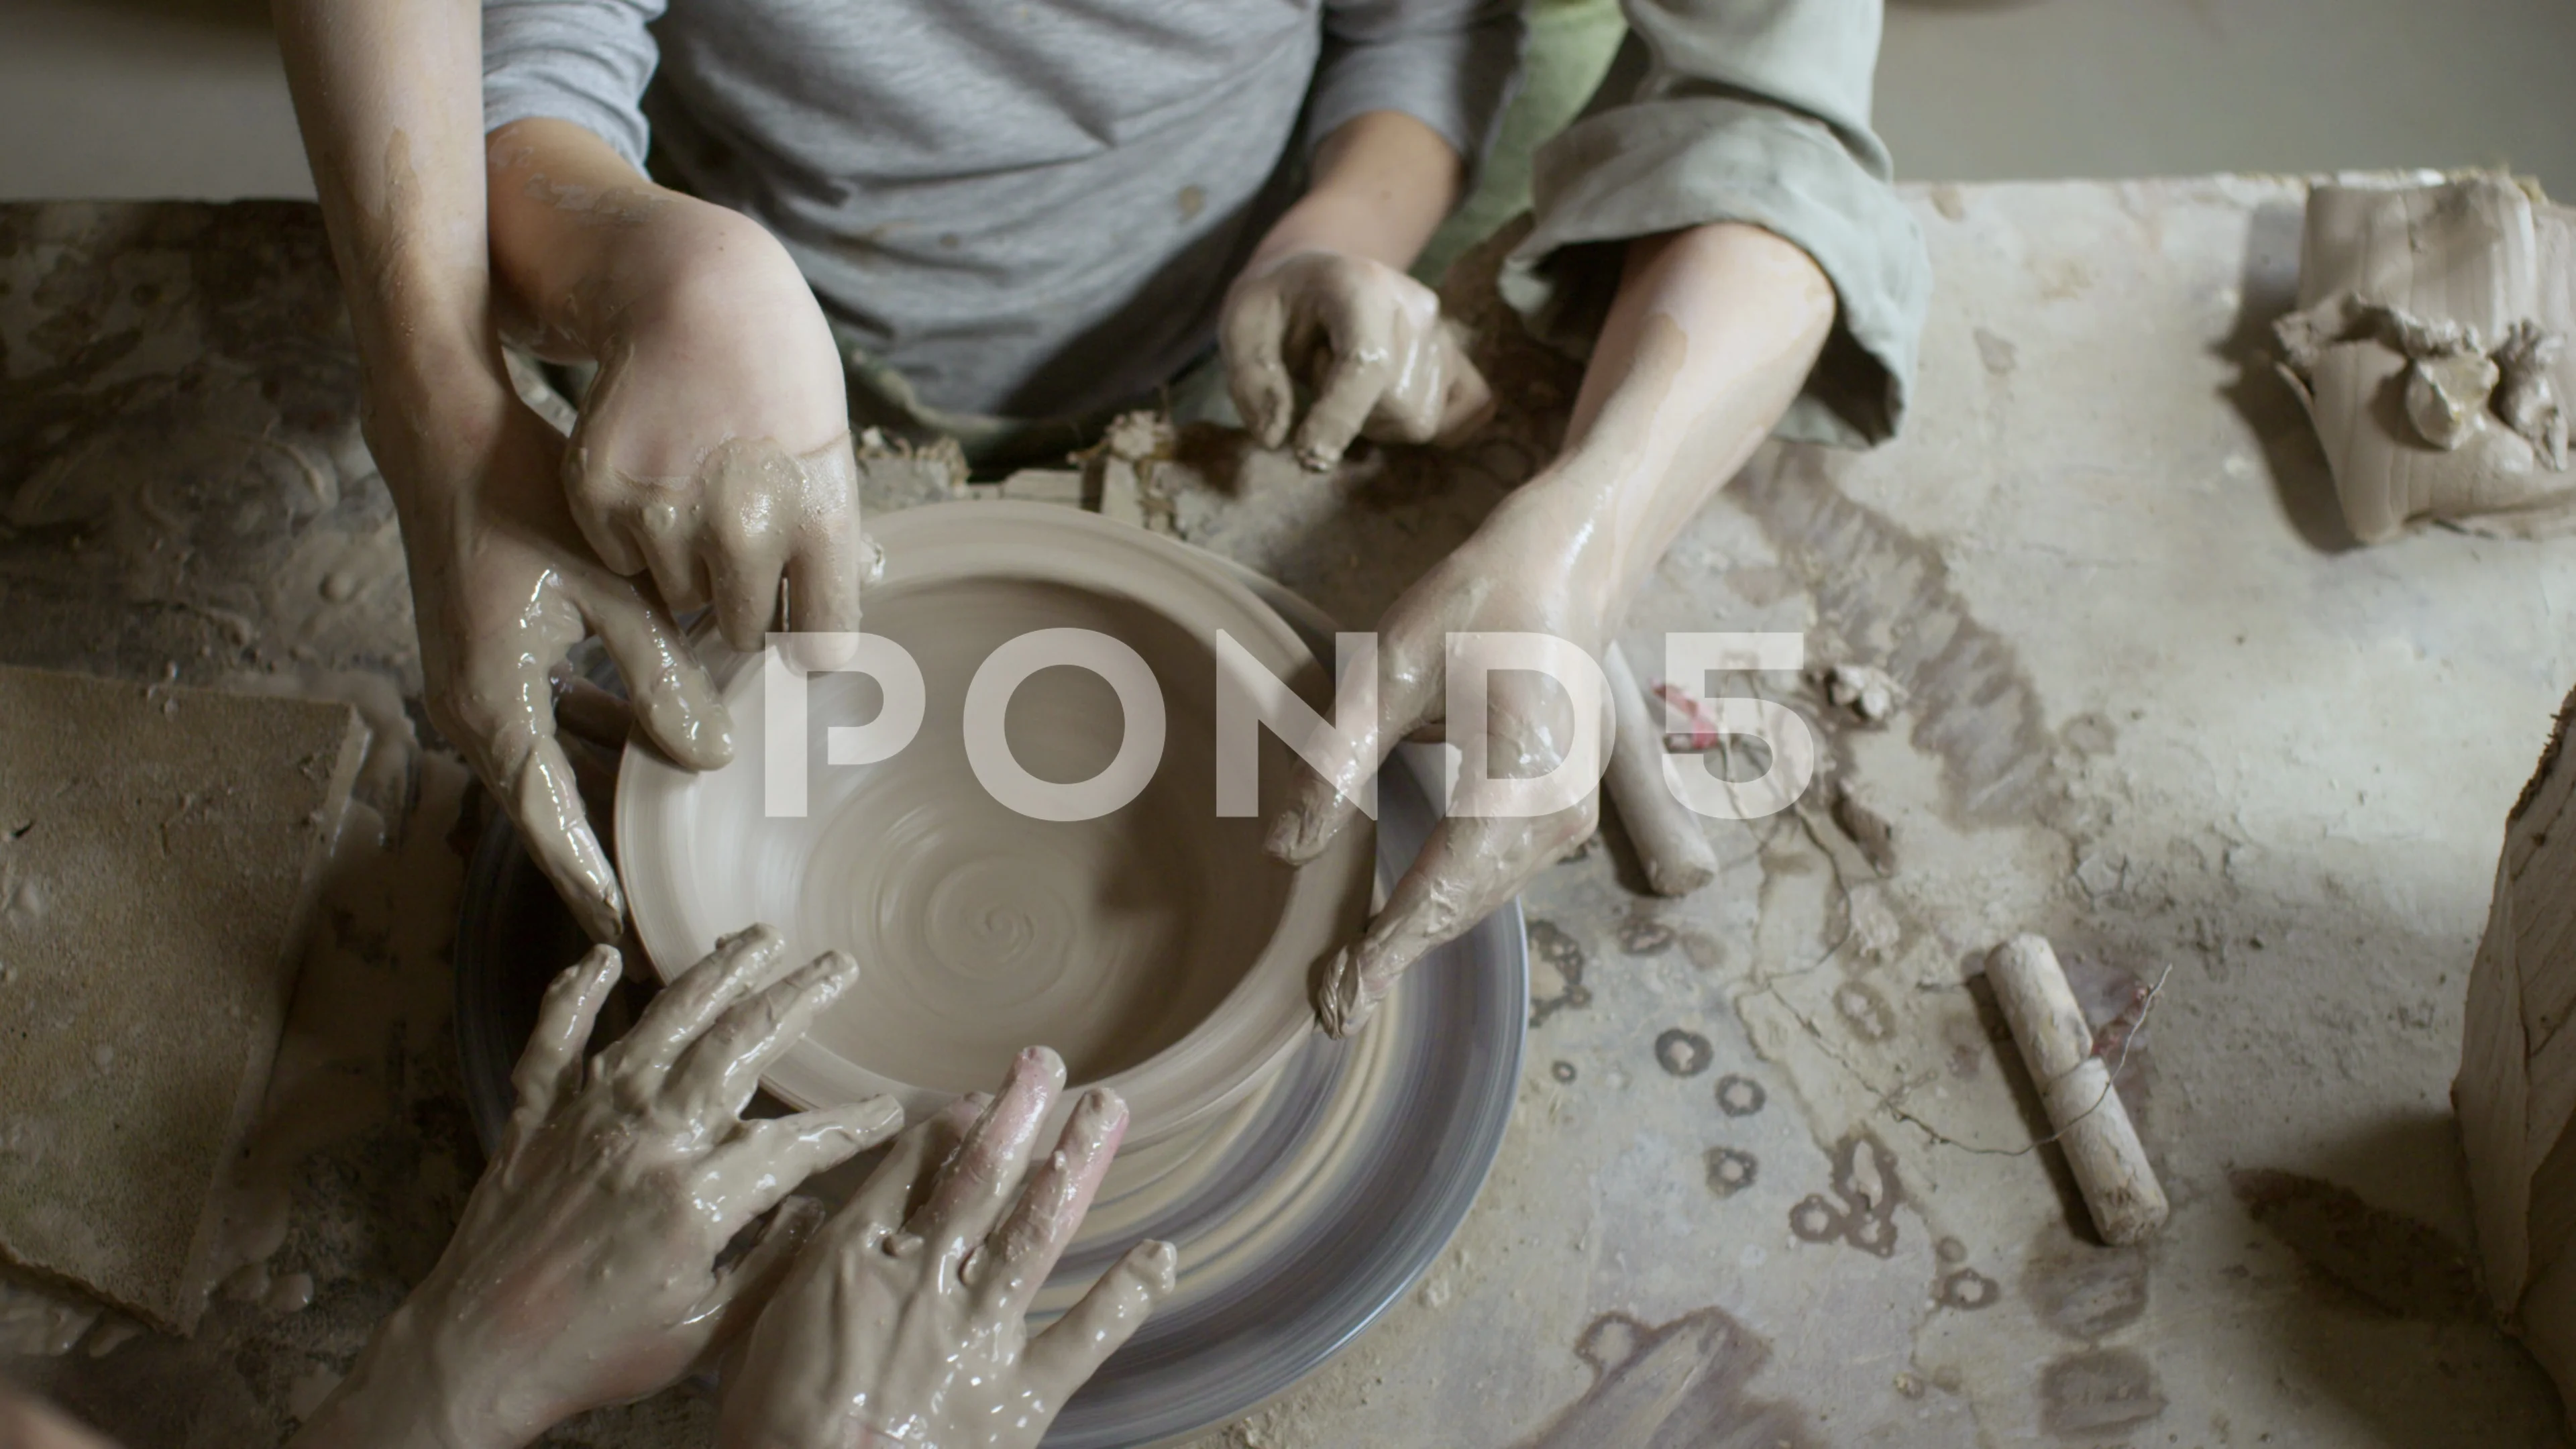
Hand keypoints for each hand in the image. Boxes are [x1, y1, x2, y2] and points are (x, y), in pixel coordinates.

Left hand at [291, 927, 903, 1448]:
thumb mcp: (702, 1334)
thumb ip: (769, 1270)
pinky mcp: (533, 1122)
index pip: (795, 1143)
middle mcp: (644, 1139)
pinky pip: (554, 1042)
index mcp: (694, 1198)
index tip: (887, 1109)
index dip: (849, 1125)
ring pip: (659, 1024)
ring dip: (713, 974)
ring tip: (755, 938)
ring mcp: (584, 1120)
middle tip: (836, 967)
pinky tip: (598, 960)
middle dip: (795, 999)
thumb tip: (815, 1216)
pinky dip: (572, 996)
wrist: (474, 1356)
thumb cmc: (592, 1355)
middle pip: (734, 1045)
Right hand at [396, 396, 730, 940]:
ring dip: (602, 806)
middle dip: (604, 868)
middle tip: (662, 923)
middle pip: (548, 818)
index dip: (600, 893)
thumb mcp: (613, 595)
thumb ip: (661, 681)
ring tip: (664, 853)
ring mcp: (476, 691)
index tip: (641, 947)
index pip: (553, 833)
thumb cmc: (524, 503)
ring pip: (550, 774)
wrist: (446, 437)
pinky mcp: (490, 664)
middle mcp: (474, 715)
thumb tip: (712, 759)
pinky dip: (592, 749)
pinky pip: (545, 730)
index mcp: (495, 712)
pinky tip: (647, 751)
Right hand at [484, 123, 865, 653]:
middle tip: (735, 551)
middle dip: (739, 605)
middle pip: (741, 630)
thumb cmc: (776, 384)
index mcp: (818, 520)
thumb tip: (816, 648)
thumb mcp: (827, 459)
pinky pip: (621, 559)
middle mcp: (746, 526)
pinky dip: (632, 534)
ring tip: (695, 496)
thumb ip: (823, 552)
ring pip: (677, 596)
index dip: (807, 645)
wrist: (696, 296)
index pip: (821, 639)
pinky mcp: (602, 497)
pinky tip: (652, 476)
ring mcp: (667, 514)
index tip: (797, 636)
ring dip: (684, 566)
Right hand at [718, 1048, 1176, 1448]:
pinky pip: (1083, 1337)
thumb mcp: (761, 1332)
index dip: (951, 1127)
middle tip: (1048, 1063)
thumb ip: (798, 1269)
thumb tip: (817, 1221)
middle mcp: (924, 1279)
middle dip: (1017, 1113)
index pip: (913, 1170)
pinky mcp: (1017, 1396)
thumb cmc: (770, 1430)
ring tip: (1107, 1110)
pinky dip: (1127, 1296)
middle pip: (981, 1176)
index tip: (976, 1098)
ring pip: (1036, 1228)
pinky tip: (1160, 1255)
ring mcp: (977, 1333)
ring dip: (1076, 1163)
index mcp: (856, 1259)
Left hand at [1221, 249, 1491, 471]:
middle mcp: (1416, 306)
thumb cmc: (1278, 302)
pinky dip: (1430, 424)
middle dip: (1351, 417)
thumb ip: (1252, 380)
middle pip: (1400, 405)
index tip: (1305, 454)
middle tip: (1321, 379)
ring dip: (1377, 421)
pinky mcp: (1458, 357)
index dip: (1339, 420)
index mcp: (1360, 285)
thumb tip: (1276, 439)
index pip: (1368, 364)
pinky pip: (1469, 412)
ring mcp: (1443, 332)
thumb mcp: (1240, 325)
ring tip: (1349, 383)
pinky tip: (1388, 404)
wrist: (1317, 274)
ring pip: (1423, 420)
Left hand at [1268, 483, 1614, 1036]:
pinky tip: (1395, 928)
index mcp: (1520, 774)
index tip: (1335, 1000)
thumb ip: (1335, 762)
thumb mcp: (1388, 670)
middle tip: (1325, 1010)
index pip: (1443, 886)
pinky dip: (1447, 904)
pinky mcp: (1562, 812)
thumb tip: (1284, 851)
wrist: (1566, 570)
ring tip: (1350, 982)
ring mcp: (1570, 816)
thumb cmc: (1474, 608)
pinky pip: (1496, 874)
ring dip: (1421, 937)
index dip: (1386, 949)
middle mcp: (1558, 810)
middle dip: (1396, 957)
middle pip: (1466, 905)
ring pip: (1483, 897)